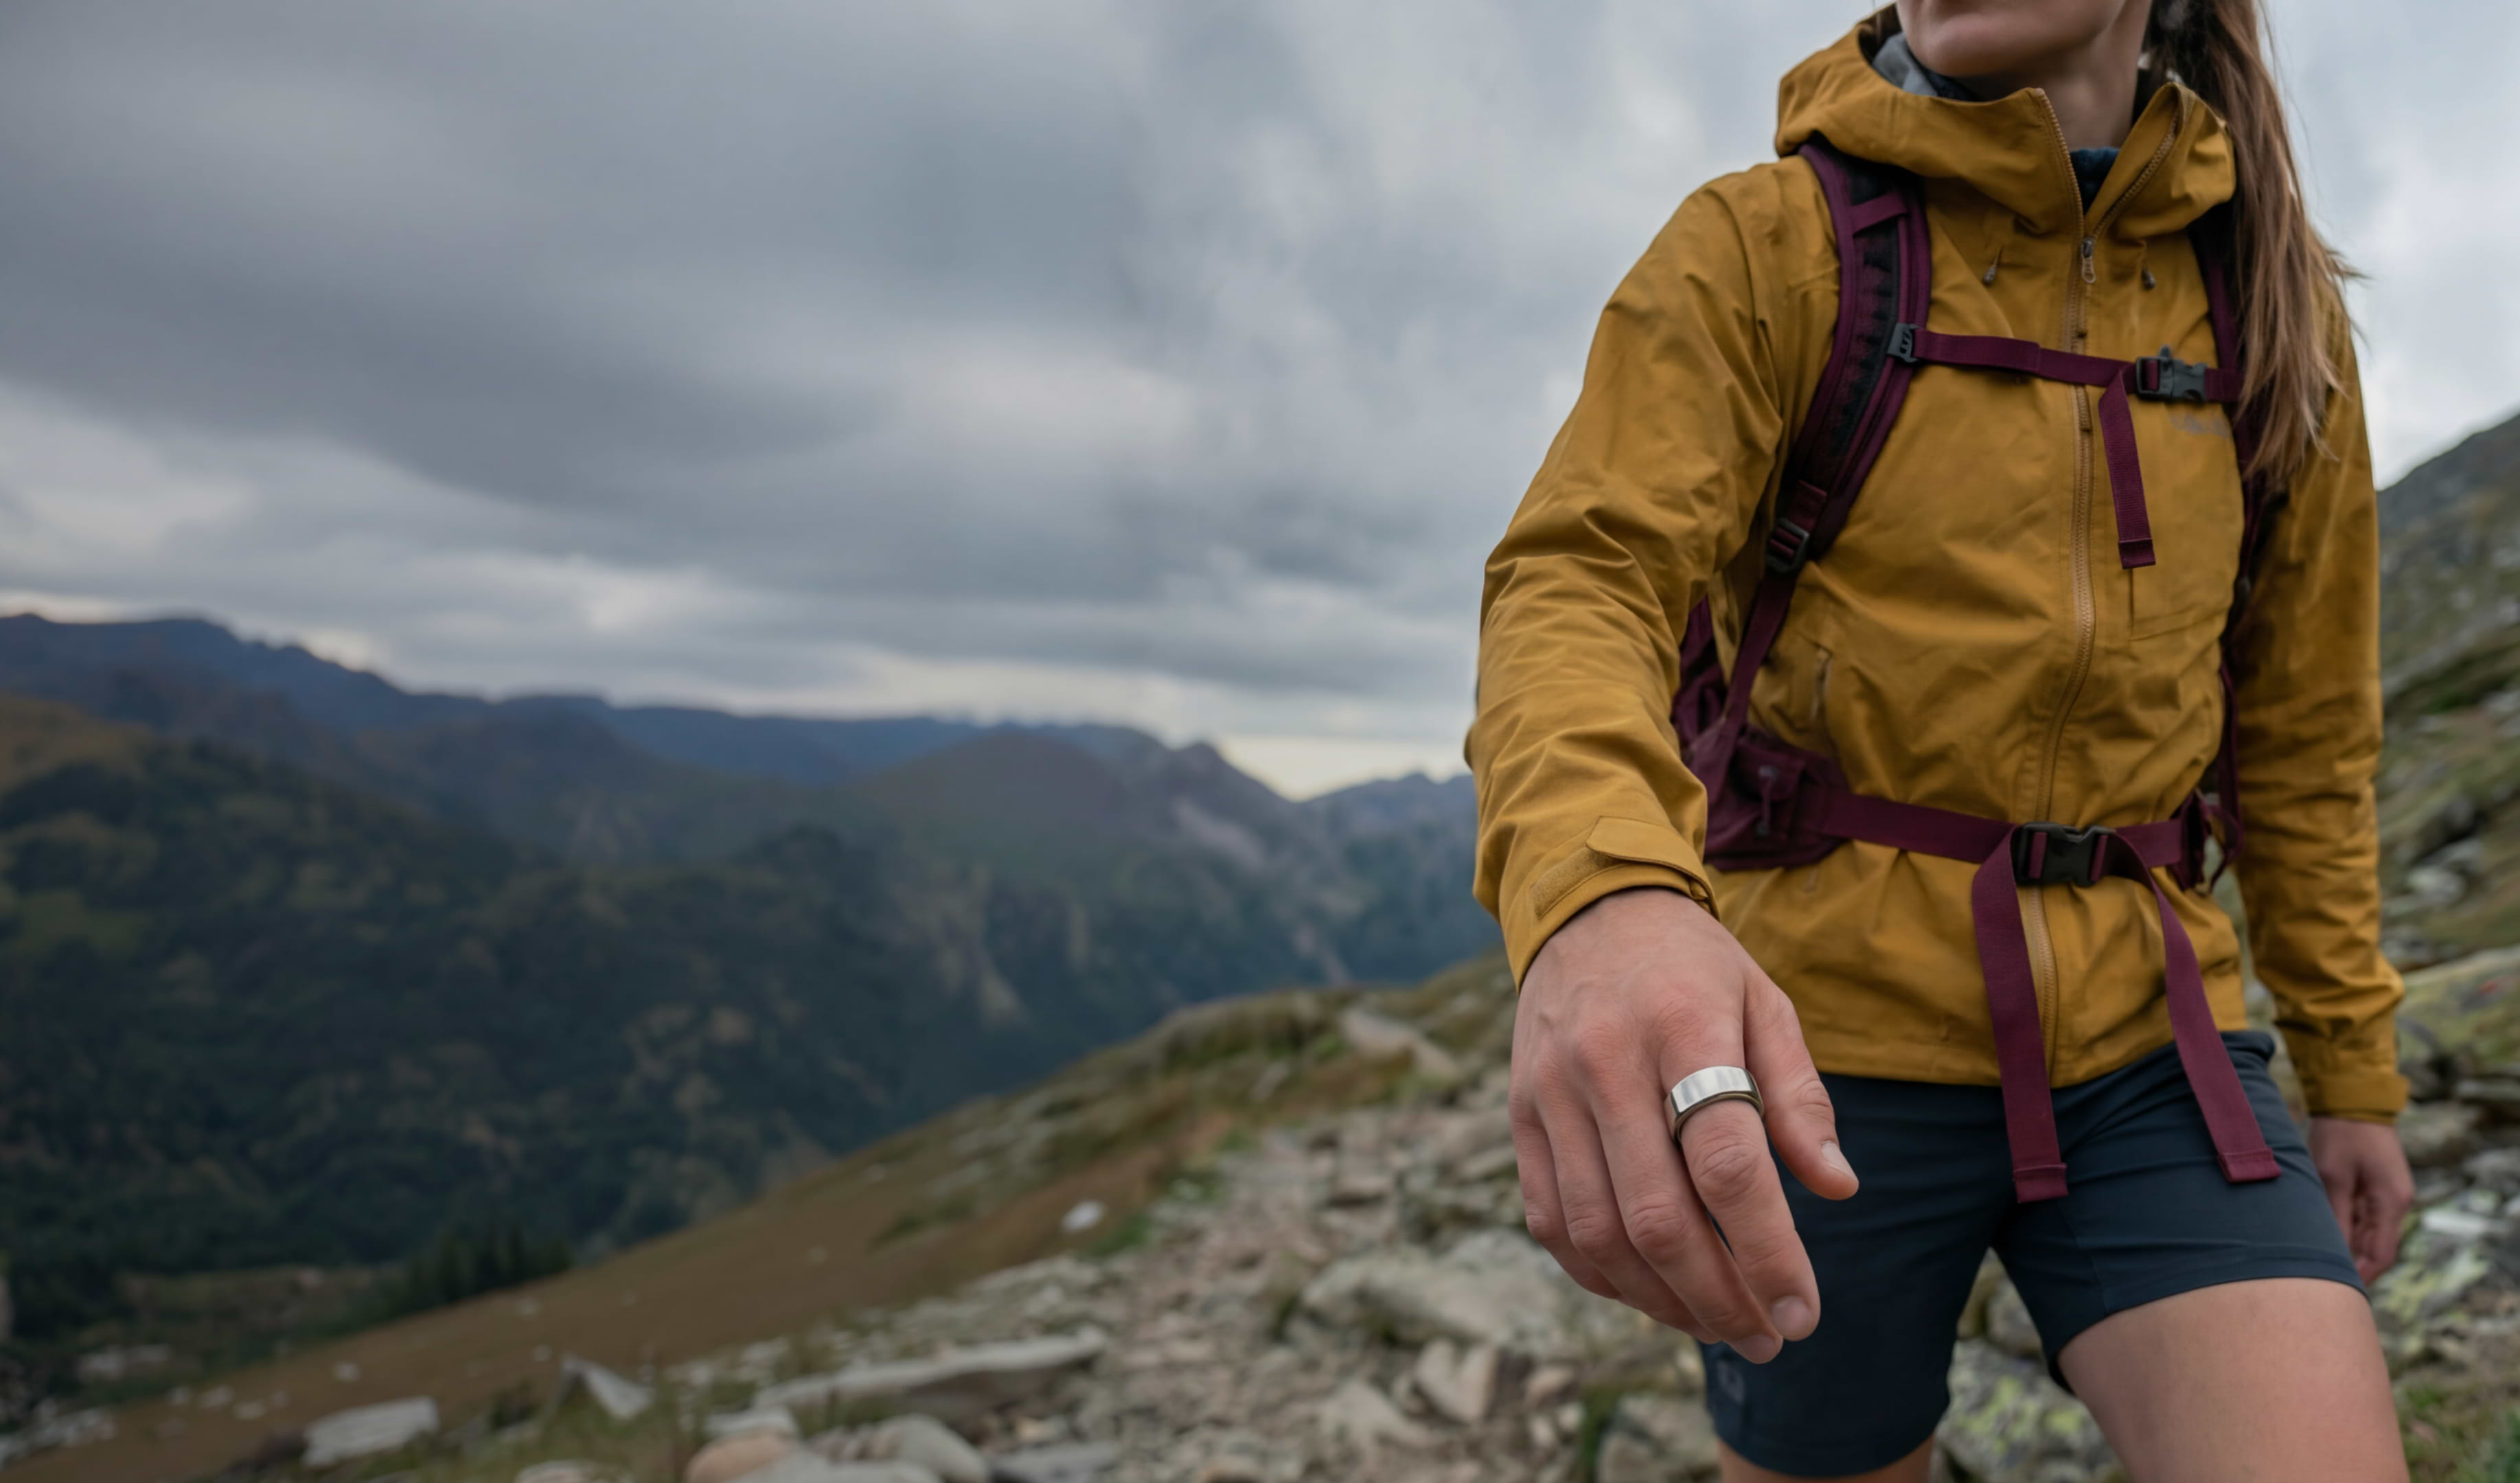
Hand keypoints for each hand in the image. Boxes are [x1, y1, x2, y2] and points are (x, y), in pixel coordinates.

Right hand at [1509, 886, 1857, 1360]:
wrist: (1587, 909)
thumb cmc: (1693, 969)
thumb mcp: (1766, 1005)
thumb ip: (1799, 1098)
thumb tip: (1837, 1188)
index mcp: (1683, 1027)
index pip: (1726, 1163)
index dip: (1768, 1250)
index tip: (1804, 1311)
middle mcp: (1605, 1062)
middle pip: (1658, 1216)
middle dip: (1719, 1297)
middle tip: (1767, 1336)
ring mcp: (1550, 1093)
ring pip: (1600, 1232)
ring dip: (1662, 1300)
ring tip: (1715, 1324)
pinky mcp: (1519, 1116)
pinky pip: (1552, 1221)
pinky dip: (1601, 1274)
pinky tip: (1650, 1290)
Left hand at [2308, 1116, 2413, 1282]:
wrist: (2353, 1101)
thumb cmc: (2341, 1136)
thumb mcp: (2332, 1176)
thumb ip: (2335, 1215)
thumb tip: (2332, 1253)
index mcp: (2391, 1203)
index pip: (2381, 1255)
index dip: (2361, 1276)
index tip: (2338, 1293)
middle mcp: (2397, 1204)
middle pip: (2377, 1249)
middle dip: (2353, 1267)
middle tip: (2321, 1285)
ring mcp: (2389, 1197)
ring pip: (2370, 1236)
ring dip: (2349, 1250)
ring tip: (2318, 1266)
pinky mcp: (2378, 1189)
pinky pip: (2365, 1220)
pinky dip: (2348, 1232)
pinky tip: (2325, 1240)